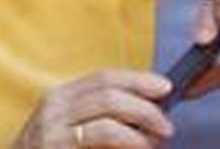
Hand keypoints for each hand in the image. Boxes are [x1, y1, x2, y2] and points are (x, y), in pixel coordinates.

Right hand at [12, 70, 172, 147]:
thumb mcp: (72, 129)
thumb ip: (101, 117)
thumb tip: (148, 114)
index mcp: (61, 97)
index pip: (103, 78)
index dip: (137, 79)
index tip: (165, 87)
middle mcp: (54, 108)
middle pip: (108, 94)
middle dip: (145, 108)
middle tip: (166, 127)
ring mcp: (53, 130)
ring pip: (108, 118)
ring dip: (140, 130)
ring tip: (154, 142)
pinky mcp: (57, 148)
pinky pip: (102, 137)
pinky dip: (128, 141)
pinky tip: (139, 148)